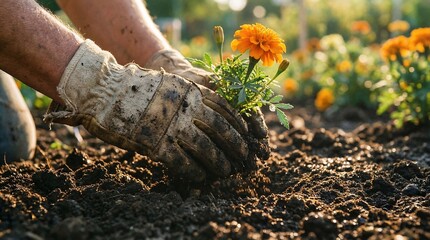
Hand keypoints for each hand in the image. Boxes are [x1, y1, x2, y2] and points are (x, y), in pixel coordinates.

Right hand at [45, 40, 250, 181]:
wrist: (104, 89)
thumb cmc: (138, 86)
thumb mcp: (172, 84)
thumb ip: (191, 97)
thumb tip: (211, 116)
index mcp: (191, 90)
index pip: (226, 108)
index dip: (240, 124)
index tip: (248, 135)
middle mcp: (185, 107)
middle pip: (221, 129)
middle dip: (237, 145)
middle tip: (245, 157)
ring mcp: (171, 126)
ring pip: (206, 148)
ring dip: (219, 162)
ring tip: (227, 171)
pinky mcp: (156, 144)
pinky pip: (182, 163)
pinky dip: (195, 172)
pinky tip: (201, 178)